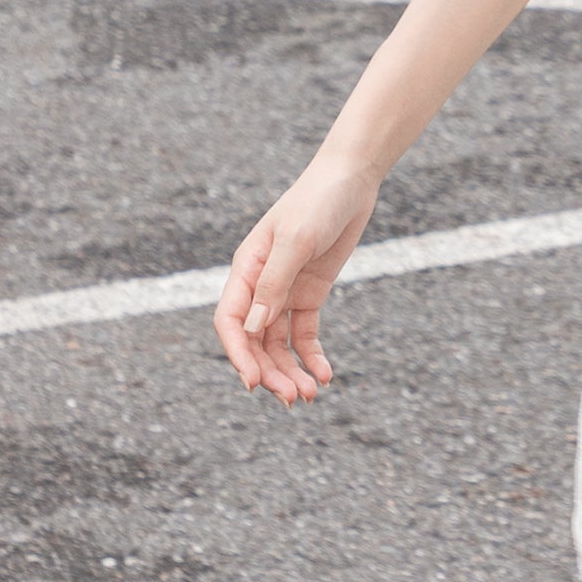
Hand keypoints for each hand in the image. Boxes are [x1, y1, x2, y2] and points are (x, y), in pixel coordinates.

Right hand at [213, 153, 378, 404]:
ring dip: (290, 371)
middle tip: (294, 400)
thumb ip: (274, 284)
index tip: (253, 384)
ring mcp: (285, 291)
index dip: (238, 355)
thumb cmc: (318, 202)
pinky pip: (305, 333)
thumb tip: (254, 327)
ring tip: (310, 395)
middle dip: (270, 373)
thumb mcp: (296, 241)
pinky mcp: (310, 294)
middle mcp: (260, 285)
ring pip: (278, 344)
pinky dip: (311, 356)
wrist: (350, 181)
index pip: (231, 322)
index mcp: (245, 270)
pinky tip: (324, 374)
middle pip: (255, 341)